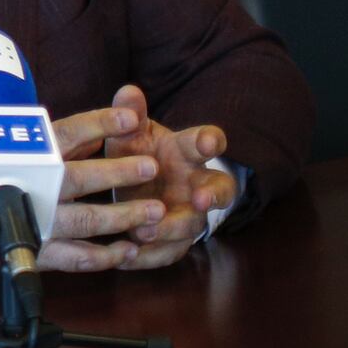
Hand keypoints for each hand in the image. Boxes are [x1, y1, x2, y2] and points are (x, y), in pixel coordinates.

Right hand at [0, 98, 163, 276]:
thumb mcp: (14, 150)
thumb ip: (59, 141)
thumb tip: (104, 120)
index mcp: (24, 155)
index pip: (64, 134)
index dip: (98, 124)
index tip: (131, 118)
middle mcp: (31, 187)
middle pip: (78, 178)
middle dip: (117, 173)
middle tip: (151, 167)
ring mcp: (34, 221)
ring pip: (85, 220)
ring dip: (123, 216)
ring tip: (156, 212)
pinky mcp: (37, 252)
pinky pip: (77, 258)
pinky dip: (105, 256)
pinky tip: (130, 250)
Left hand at [101, 84, 236, 267]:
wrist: (140, 186)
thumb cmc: (139, 153)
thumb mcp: (132, 132)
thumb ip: (131, 114)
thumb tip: (128, 90)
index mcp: (189, 152)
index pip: (210, 141)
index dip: (210, 141)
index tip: (206, 140)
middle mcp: (198, 185)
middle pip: (220, 190)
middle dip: (213, 195)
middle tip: (200, 200)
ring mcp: (190, 215)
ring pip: (192, 226)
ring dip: (171, 229)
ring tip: (143, 230)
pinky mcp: (174, 242)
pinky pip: (168, 253)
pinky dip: (149, 256)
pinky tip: (126, 256)